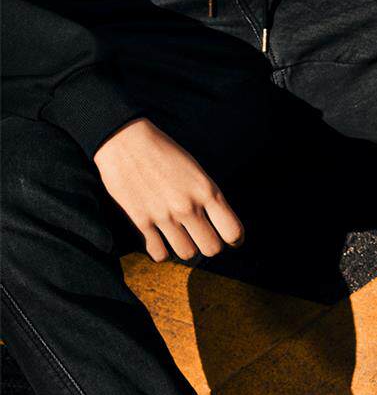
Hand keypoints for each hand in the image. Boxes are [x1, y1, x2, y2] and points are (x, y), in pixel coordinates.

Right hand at [94, 118, 243, 262]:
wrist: (124, 140)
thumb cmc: (163, 152)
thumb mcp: (195, 171)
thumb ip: (207, 197)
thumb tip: (218, 224)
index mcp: (206, 191)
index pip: (233, 232)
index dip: (234, 239)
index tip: (229, 239)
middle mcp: (188, 206)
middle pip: (212, 249)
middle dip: (210, 245)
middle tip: (202, 237)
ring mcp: (164, 216)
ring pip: (187, 254)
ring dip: (186, 248)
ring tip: (181, 237)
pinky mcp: (141, 221)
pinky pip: (160, 254)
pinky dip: (162, 251)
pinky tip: (160, 240)